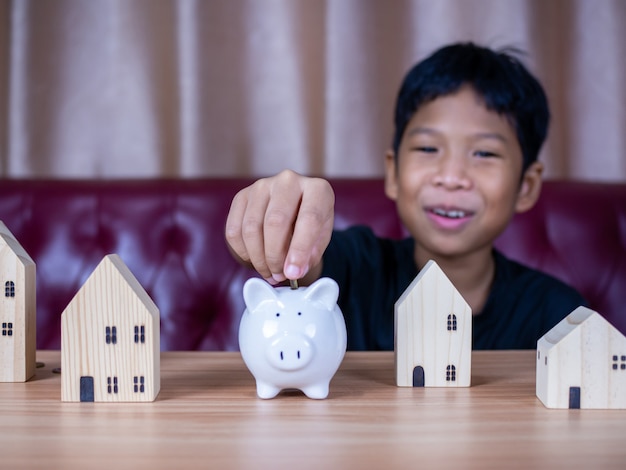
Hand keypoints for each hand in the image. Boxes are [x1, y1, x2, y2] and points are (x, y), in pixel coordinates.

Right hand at [225, 170, 334, 284]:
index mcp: (317, 189)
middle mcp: (289, 181)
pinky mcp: (242, 196)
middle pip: (275, 222)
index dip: (300, 249)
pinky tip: (254, 260)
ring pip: (251, 228)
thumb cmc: (310, 225)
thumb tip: (292, 271)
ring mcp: (262, 186)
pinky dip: (242, 252)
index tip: (293, 273)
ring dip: (258, 258)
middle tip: (278, 276)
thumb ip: (310, 254)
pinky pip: (234, 230)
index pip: (309, 218)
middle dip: (274, 256)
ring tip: (269, 272)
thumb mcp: (320, 239)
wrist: (293, 210)